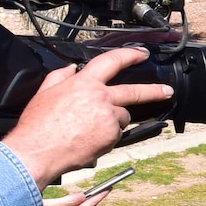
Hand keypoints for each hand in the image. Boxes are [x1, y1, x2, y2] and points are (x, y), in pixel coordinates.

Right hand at [1, 47, 171, 186]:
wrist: (38, 151)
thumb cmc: (37, 125)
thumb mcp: (44, 92)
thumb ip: (60, 77)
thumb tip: (72, 68)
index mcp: (84, 83)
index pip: (112, 61)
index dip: (130, 55)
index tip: (142, 54)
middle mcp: (101, 97)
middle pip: (134, 91)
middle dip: (154, 91)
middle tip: (167, 91)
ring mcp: (109, 117)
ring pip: (122, 116)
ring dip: (113, 121)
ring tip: (88, 129)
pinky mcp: (113, 136)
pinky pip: (116, 134)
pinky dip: (107, 136)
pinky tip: (88, 139)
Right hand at [37, 186, 103, 205]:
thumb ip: (66, 202)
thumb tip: (81, 196)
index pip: (88, 205)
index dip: (98, 196)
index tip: (108, 189)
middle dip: (96, 198)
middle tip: (107, 189)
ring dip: (87, 202)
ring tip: (95, 193)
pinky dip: (77, 205)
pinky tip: (76, 200)